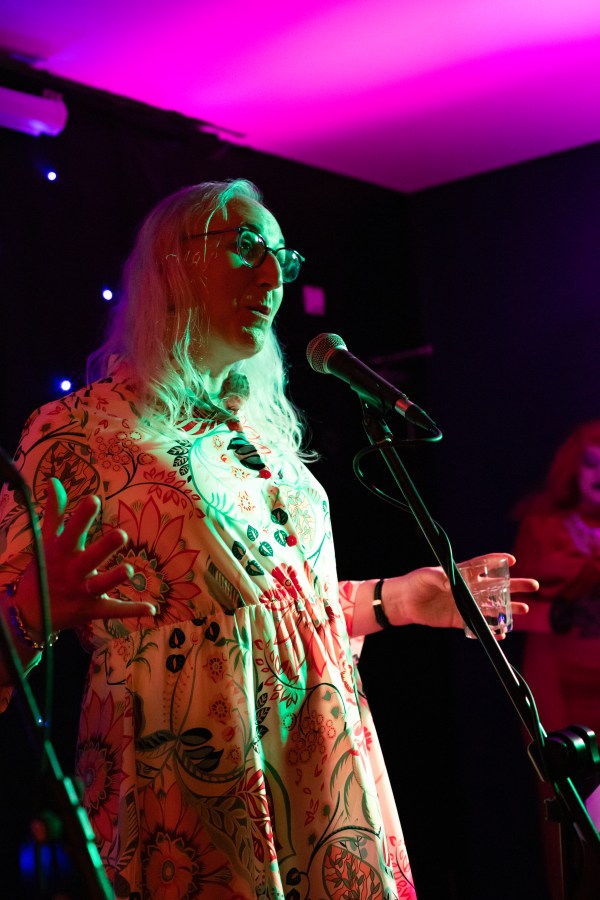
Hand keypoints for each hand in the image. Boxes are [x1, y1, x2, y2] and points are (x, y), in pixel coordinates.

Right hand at [9, 478, 155, 637]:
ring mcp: (82, 592)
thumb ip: (55, 511)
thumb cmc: (45, 567)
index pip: (71, 532)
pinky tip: (151, 610)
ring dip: (114, 578)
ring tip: (130, 570)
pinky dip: (132, 610)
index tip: (94, 498)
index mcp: (61, 552)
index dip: (82, 517)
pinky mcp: (91, 610)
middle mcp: (72, 571)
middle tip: (121, 534)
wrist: (30, 611)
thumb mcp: (47, 540)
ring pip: (100, 585)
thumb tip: (54, 480)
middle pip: (89, 559)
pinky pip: (113, 610)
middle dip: (104, 547)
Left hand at [382, 552, 537, 632]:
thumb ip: (440, 578)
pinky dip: (490, 629)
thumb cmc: (415, 583)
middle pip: (496, 586)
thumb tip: (451, 584)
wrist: (404, 603)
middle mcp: (467, 588)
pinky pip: (478, 625)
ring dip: (508, 608)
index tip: (512, 559)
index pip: (483, 565)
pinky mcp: (459, 619)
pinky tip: (502, 633)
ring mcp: (465, 604)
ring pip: (492, 606)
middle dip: (514, 586)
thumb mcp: (426, 576)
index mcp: (461, 574)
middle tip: (533, 585)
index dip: (497, 561)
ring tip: (525, 610)